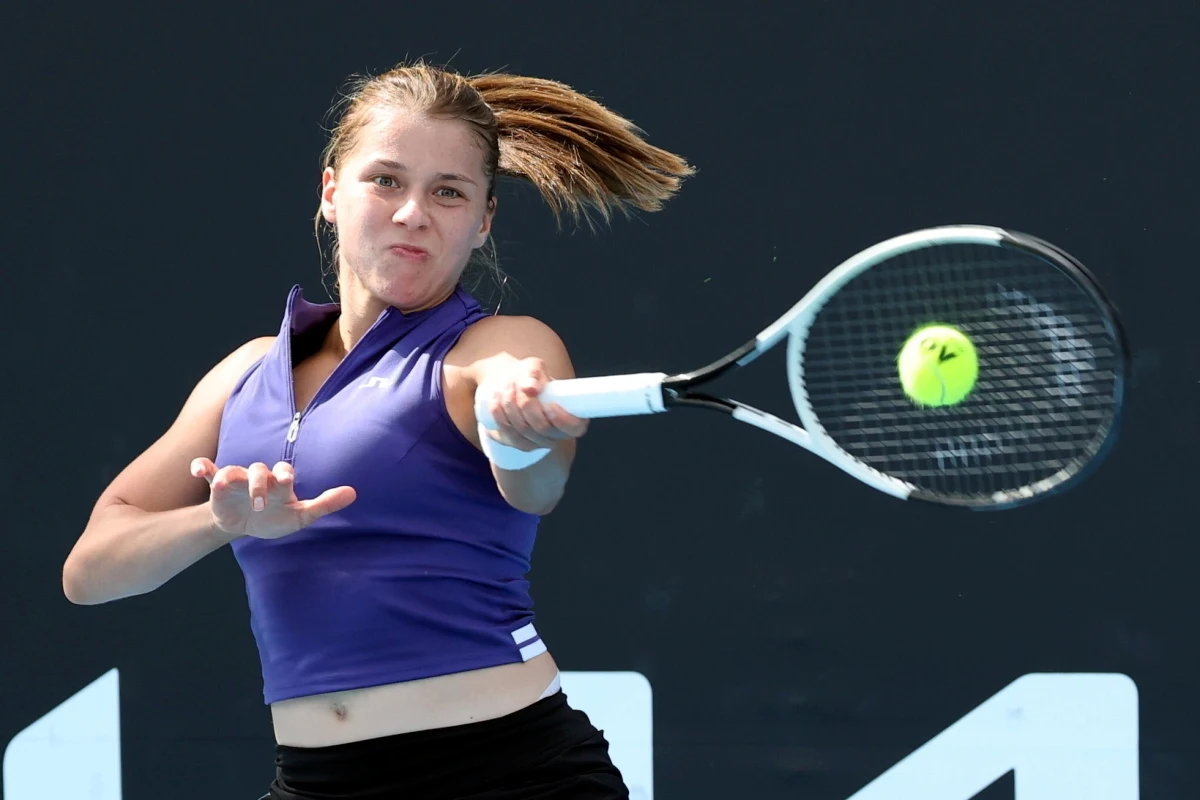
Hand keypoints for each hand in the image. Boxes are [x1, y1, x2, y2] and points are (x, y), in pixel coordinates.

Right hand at [190, 458, 356, 540]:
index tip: (286, 482)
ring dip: (229, 476)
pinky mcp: (218, 487)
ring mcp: (238, 480)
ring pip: (233, 471)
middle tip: (259, 502)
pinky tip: (198, 469)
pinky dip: (202, 467)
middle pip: (257, 471)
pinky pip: (209, 471)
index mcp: (280, 481)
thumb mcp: (302, 515)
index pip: (283, 471)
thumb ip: (325, 504)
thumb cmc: (277, 517)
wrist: (249, 525)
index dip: (285, 474)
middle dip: (258, 484)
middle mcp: (259, 476)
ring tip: (224, 483)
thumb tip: (353, 493)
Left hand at [478, 357, 588, 451]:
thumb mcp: (532, 368)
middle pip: (543, 429)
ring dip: (512, 407)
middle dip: (527, 406)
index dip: (564, 421)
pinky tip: (496, 402)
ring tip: (507, 387)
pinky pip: (508, 435)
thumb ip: (534, 373)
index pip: (576, 428)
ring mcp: (537, 442)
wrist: (509, 384)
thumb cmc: (528, 376)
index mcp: (571, 415)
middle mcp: (556, 434)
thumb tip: (531, 387)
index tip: (550, 405)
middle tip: (518, 386)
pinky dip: (500, 417)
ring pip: (523, 431)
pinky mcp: (517, 443)